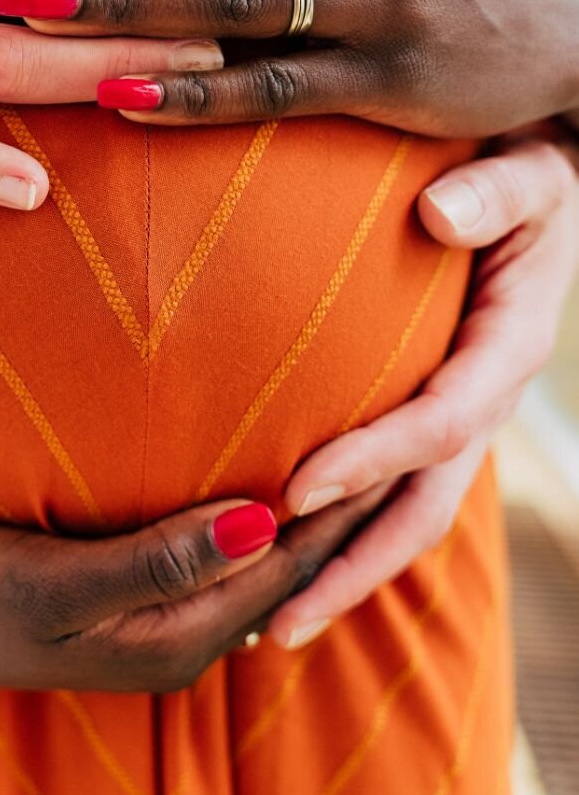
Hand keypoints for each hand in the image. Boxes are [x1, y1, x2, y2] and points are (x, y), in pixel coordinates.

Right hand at [0, 487, 389, 691]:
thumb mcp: (58, 579)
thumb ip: (157, 559)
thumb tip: (257, 523)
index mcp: (173, 640)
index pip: (284, 570)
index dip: (339, 515)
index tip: (389, 455)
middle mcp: (183, 641)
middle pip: (287, 573)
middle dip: (343, 520)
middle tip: (398, 451)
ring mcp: (164, 627)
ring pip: (263, 571)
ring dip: (309, 525)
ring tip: (355, 471)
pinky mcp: (144, 606)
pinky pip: (229, 565)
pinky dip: (265, 528)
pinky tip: (274, 496)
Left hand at [266, 138, 578, 649]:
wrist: (530, 177)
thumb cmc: (523, 169)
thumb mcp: (530, 173)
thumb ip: (495, 195)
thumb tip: (438, 212)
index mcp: (509, 345)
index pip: (443, 422)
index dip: (376, 460)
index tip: (298, 491)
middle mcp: (484, 395)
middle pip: (423, 506)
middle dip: (353, 568)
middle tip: (274, 625)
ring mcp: (457, 412)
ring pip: (404, 513)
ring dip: (340, 570)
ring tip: (263, 625)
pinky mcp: (426, 409)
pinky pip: (389, 482)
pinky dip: (340, 526)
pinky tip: (276, 551)